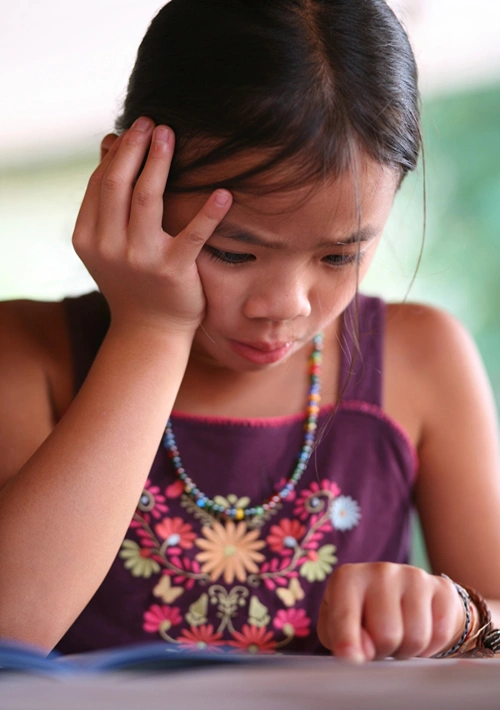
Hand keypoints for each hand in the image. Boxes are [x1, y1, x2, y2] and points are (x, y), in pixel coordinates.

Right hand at [72, 117, 232, 335]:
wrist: (149, 331)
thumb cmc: (132, 281)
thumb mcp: (108, 245)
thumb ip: (107, 205)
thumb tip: (111, 147)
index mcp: (88, 237)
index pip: (99, 183)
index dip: (118, 153)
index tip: (133, 130)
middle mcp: (109, 246)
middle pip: (118, 183)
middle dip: (134, 147)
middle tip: (151, 120)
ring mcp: (140, 259)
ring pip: (146, 198)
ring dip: (158, 161)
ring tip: (170, 133)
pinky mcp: (173, 270)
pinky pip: (193, 234)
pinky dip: (208, 212)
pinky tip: (224, 192)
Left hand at [317, 562, 465, 660]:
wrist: (405, 599)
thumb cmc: (363, 617)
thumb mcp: (339, 626)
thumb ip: (340, 639)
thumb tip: (360, 653)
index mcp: (347, 578)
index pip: (345, 615)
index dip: (348, 643)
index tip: (351, 658)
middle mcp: (380, 571)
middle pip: (387, 635)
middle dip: (384, 650)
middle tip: (381, 644)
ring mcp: (413, 576)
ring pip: (416, 637)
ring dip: (407, 650)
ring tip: (399, 638)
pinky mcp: (442, 588)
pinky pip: (441, 633)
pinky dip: (431, 646)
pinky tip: (421, 633)